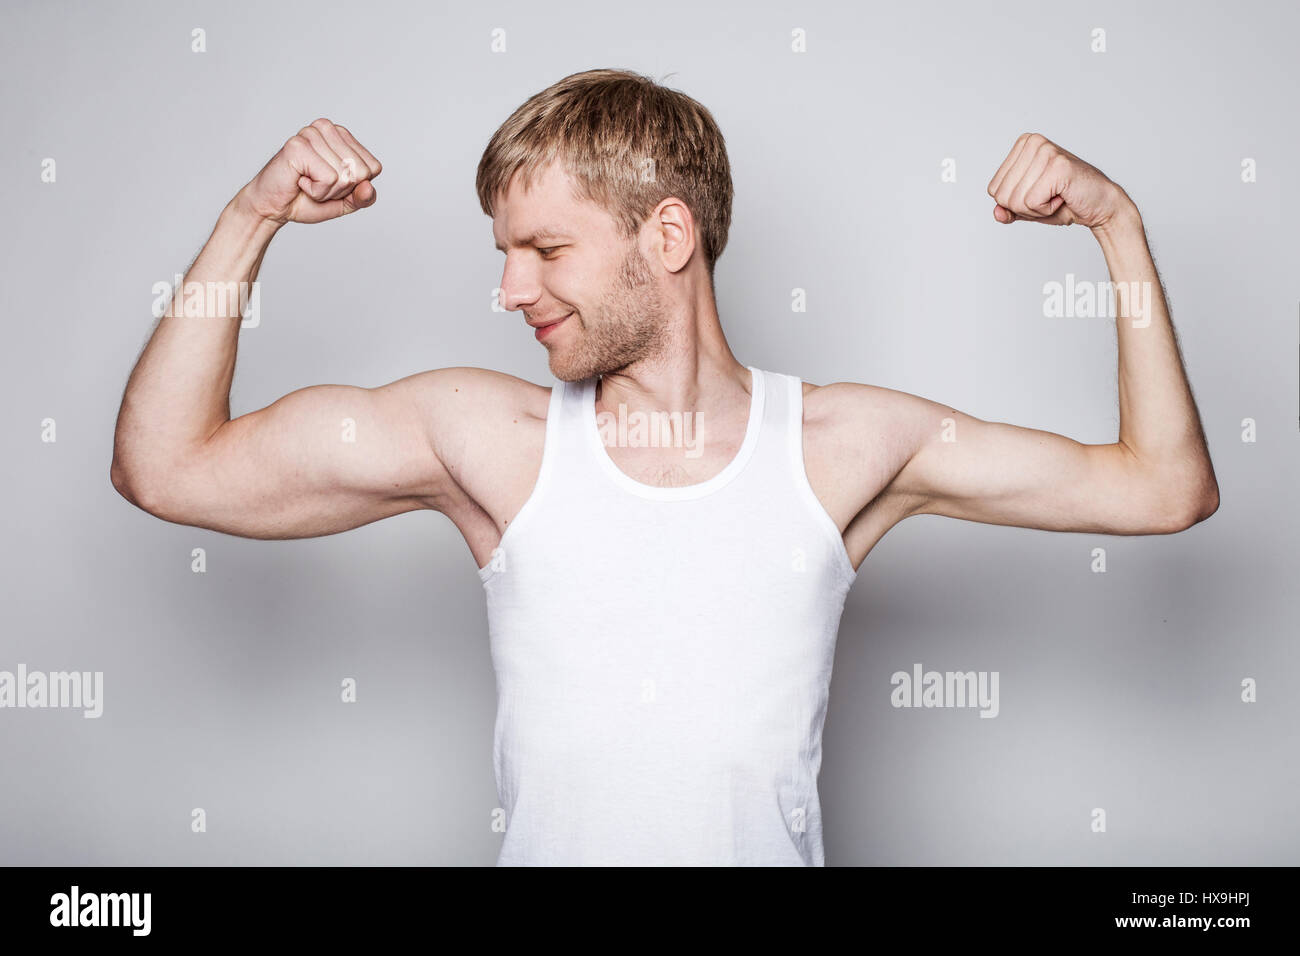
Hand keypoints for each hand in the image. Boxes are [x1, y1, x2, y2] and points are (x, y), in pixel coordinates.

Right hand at [236, 118, 382, 224]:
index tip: (331, 184)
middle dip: (341, 190)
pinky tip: (300, 181)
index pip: (374, 168)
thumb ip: (363, 197)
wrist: (273, 207)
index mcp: (342, 136)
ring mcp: (311, 134)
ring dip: (326, 191)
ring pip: (345, 176)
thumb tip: (368, 187)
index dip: (355, 187)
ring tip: (307, 182)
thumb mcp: (344, 202)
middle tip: (317, 184)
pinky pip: (328, 179)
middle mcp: (328, 128)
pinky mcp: (298, 146)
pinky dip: (316, 191)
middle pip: (362, 172)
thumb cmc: (306, 200)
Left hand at [986, 133, 1130, 229]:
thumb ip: (1008, 209)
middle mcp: (1033, 142)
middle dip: (1023, 208)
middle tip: (1048, 197)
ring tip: (1056, 196)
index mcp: (1023, 145)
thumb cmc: (1065, 202)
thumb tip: (996, 213)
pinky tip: (1062, 197)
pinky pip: (1031, 202)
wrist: (1100, 205)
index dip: (1013, 203)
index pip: (993, 189)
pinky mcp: (1058, 166)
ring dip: (1036, 209)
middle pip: (1001, 195)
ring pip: (1015, 201)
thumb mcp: (1028, 208)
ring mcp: (1046, 152)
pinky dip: (1046, 210)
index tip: (1038, 194)